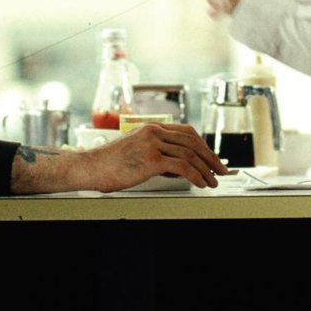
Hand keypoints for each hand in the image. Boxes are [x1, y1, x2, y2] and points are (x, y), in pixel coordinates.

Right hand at [83, 123, 228, 191]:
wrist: (90, 168)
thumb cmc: (109, 163)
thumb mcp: (136, 151)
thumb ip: (158, 154)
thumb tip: (179, 167)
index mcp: (151, 127)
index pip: (187, 132)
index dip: (203, 145)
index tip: (212, 157)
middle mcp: (154, 132)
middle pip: (193, 141)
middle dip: (210, 157)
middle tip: (221, 170)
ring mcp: (152, 144)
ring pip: (190, 154)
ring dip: (206, 169)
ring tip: (212, 181)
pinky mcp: (151, 159)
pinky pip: (182, 166)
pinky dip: (196, 175)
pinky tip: (200, 182)